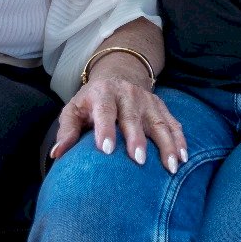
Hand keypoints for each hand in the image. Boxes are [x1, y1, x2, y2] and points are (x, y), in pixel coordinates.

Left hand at [49, 53, 186, 172]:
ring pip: (159, 122)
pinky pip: (173, 123)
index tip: (105, 150)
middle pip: (133, 118)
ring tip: (171, 165)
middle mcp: (128, 95)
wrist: (118, 75)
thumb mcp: (73, 109)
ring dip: (167, 144)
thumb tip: (57, 154)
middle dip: (137, 139)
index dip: (105, 129)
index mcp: (103, 94)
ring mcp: (147, 101)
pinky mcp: (161, 107)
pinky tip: (183, 157)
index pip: (105, 111)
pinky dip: (180, 140)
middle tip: (138, 160)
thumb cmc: (91, 101)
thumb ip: (66, 130)